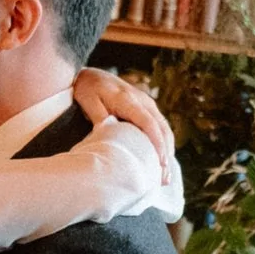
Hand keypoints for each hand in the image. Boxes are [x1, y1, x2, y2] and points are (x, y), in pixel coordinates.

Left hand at [71, 66, 175, 187]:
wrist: (90, 75)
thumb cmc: (87, 88)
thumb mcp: (88, 99)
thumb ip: (99, 116)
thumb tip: (108, 134)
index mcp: (129, 100)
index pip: (149, 123)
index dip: (156, 144)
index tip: (160, 163)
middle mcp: (143, 101)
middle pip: (162, 129)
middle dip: (166, 154)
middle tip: (165, 178)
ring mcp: (147, 104)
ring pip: (164, 129)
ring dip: (167, 151)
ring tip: (165, 175)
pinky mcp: (146, 109)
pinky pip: (159, 128)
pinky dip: (163, 144)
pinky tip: (161, 161)